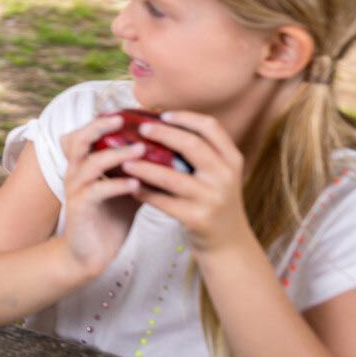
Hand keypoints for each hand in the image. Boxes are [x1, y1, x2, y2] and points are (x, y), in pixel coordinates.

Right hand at [59, 114, 146, 277]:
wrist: (89, 254)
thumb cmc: (110, 218)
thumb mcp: (129, 189)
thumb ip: (142, 170)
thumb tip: (174, 153)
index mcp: (85, 164)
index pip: (88, 133)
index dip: (104, 120)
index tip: (129, 110)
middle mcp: (75, 172)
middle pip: (80, 139)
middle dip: (101, 127)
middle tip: (125, 119)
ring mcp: (75, 189)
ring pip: (90, 162)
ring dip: (117, 154)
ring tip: (141, 150)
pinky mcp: (79, 208)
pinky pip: (97, 191)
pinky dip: (117, 185)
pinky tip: (137, 184)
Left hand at [121, 111, 250, 255]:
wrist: (228, 242)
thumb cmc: (213, 199)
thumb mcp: (218, 173)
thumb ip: (200, 152)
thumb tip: (159, 123)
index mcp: (231, 160)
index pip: (211, 127)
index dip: (186, 117)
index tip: (163, 114)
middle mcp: (225, 176)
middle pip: (192, 145)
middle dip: (163, 134)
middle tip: (140, 129)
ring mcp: (212, 198)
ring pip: (172, 177)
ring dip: (145, 167)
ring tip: (124, 160)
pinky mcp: (197, 218)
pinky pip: (163, 202)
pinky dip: (144, 192)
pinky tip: (130, 186)